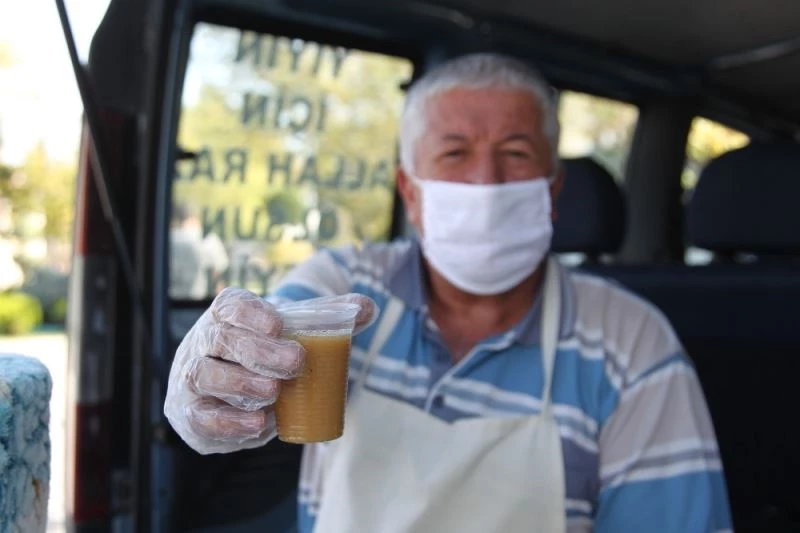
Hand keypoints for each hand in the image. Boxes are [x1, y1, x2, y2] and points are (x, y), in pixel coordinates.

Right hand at [164, 287, 377, 453]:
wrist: (232, 387)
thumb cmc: (266, 351)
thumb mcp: (295, 331)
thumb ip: (330, 317)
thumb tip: (368, 307)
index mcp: (227, 315)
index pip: (231, 305)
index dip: (252, 314)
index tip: (280, 325)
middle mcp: (202, 342)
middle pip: (220, 340)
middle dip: (257, 351)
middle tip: (294, 362)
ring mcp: (190, 378)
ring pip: (205, 375)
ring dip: (240, 384)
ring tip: (273, 391)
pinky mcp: (191, 414)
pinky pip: (201, 417)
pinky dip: (229, 422)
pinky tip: (257, 423)